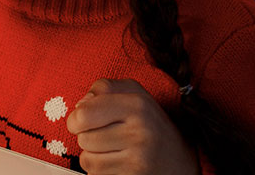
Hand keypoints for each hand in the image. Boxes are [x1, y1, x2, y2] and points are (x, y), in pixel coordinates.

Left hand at [66, 78, 198, 174]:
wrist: (179, 162)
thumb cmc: (147, 124)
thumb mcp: (132, 94)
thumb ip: (104, 88)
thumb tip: (79, 107)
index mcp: (137, 104)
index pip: (83, 114)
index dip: (75, 120)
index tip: (82, 122)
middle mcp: (141, 132)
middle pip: (83, 139)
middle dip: (88, 139)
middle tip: (108, 137)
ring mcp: (140, 160)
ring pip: (88, 160)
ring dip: (94, 157)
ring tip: (114, 152)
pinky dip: (101, 171)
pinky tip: (118, 165)